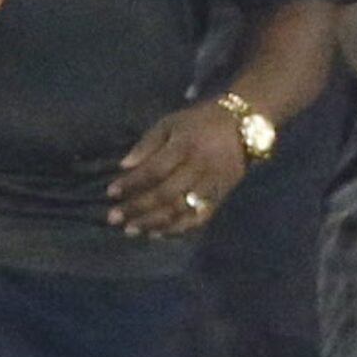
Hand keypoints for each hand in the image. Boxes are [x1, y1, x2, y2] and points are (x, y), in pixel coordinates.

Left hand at [107, 102, 245, 237]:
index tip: (110, 192)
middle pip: (165, 194)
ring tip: (132, 230)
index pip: (153, 170)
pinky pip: (198, 218)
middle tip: (114, 218)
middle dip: (137, 208)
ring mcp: (210, 186)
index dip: (131, 183)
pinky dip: (177, 228)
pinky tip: (158, 234)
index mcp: (184, 147)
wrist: (245, 127)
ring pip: (180, 210)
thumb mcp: (171, 123)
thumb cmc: (201, 122)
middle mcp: (197, 169)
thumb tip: (124, 166)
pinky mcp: (220, 197)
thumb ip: (147, 144)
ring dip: (153, 223)